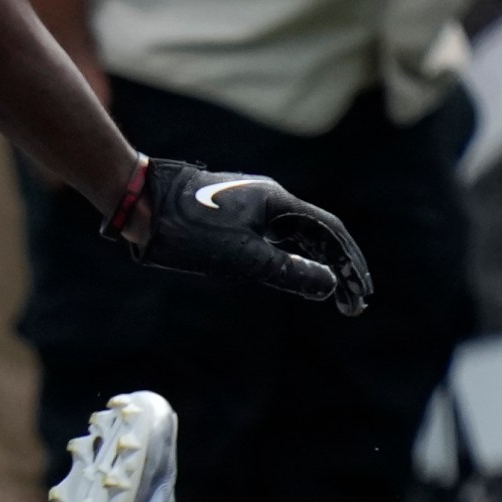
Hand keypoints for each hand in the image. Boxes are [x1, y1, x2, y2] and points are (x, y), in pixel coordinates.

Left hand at [120, 159, 374, 313]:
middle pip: (319, 233)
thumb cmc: (190, 229)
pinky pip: (278, 235)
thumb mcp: (244, 258)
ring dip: (318, 263)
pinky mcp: (237, 213)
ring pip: (299, 235)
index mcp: (279, 201)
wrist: (141, 203)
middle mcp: (271, 198)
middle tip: (352, 302)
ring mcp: (254, 204)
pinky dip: (295, 257)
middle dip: (339, 268)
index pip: (331, 232)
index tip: (360, 294)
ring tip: (332, 293)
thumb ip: (289, 272)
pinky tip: (298, 273)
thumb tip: (328, 285)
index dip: (350, 264)